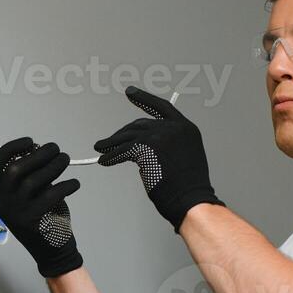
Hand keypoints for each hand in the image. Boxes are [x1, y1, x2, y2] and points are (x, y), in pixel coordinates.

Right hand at [0, 137, 83, 277]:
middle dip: (38, 154)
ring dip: (54, 165)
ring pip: (34, 180)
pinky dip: (66, 185)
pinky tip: (75, 183)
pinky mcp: (33, 221)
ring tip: (65, 160)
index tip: (31, 142)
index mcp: (0, 194)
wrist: (50, 253)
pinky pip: (50, 195)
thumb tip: (41, 150)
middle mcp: (4, 202)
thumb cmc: (43, 218)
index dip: (11, 148)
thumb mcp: (30, 196)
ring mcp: (16, 212)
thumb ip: (31, 175)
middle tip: (56, 149)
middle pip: (15, 169)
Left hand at [94, 85, 223, 230]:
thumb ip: (167, 145)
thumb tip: (140, 145)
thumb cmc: (187, 188)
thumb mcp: (184, 157)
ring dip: (112, 144)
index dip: (144, 99)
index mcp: (186, 128)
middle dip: (122, 134)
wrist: (191, 201)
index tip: (130, 92)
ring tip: (101, 149)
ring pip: (129, 137)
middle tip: (108, 142)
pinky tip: (105, 161)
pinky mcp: (147, 149)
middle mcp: (174, 128)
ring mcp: (160, 136)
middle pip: (141, 125)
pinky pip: (123, 150)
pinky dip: (112, 156)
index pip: (161, 107)